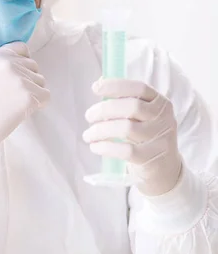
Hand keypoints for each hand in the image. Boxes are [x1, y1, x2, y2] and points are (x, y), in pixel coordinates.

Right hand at [0, 28, 49, 152]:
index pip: (22, 50)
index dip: (19, 64)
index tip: (9, 78)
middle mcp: (11, 64)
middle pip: (34, 67)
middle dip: (26, 80)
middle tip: (7, 96)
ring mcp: (21, 81)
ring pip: (41, 82)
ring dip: (31, 93)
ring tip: (11, 104)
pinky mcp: (29, 98)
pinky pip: (46, 97)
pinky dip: (37, 105)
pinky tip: (20, 111)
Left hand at [83, 78, 181, 195]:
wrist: (164, 169)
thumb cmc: (146, 136)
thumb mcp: (144, 117)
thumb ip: (125, 102)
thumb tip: (99, 84)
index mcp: (161, 104)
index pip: (140, 88)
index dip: (116, 85)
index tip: (96, 87)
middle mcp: (163, 119)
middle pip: (131, 107)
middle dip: (104, 109)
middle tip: (89, 116)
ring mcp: (159, 139)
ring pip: (125, 129)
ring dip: (100, 130)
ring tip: (88, 134)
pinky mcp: (150, 158)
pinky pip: (124, 150)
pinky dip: (105, 147)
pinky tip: (95, 146)